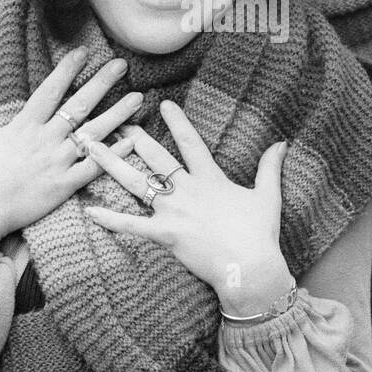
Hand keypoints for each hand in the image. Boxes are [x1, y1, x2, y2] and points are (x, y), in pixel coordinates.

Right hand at [0, 47, 143, 251]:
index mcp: (23, 126)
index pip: (49, 91)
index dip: (66, 70)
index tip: (82, 52)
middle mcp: (44, 139)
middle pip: (78, 106)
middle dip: (101, 83)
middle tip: (121, 65)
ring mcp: (56, 162)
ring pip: (93, 133)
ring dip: (117, 114)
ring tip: (138, 98)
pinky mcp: (63, 186)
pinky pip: (93, 168)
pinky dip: (112, 155)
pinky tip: (131, 141)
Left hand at [83, 99, 292, 315]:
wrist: (250, 269)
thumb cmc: (260, 234)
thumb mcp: (268, 196)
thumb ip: (270, 167)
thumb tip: (282, 142)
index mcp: (210, 179)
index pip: (191, 142)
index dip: (177, 121)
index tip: (163, 102)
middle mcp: (188, 190)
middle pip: (155, 158)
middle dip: (133, 138)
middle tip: (114, 121)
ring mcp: (174, 212)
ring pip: (136, 183)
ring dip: (111, 164)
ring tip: (90, 148)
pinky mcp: (166, 235)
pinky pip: (133, 225)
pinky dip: (111, 218)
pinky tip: (89, 210)